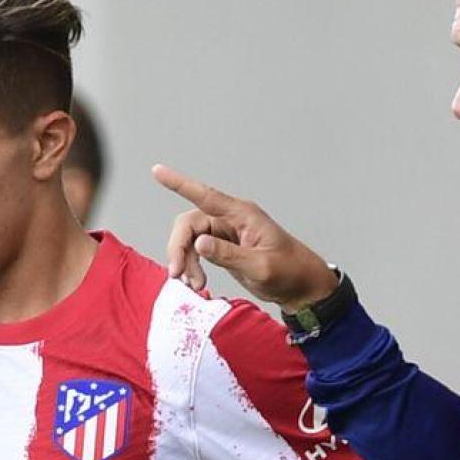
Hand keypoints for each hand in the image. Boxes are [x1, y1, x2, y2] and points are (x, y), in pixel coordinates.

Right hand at [152, 165, 339, 311]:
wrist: (302, 288)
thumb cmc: (289, 272)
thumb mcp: (260, 266)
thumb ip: (229, 255)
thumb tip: (199, 244)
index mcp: (243, 215)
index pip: (205, 196)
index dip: (179, 183)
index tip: (157, 171)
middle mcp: (231, 220)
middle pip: (189, 224)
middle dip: (179, 248)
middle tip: (178, 274)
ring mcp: (226, 233)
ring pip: (190, 240)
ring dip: (185, 261)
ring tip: (194, 284)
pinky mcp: (224, 248)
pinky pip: (197, 251)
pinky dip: (192, 266)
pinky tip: (197, 281)